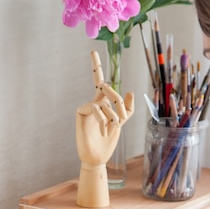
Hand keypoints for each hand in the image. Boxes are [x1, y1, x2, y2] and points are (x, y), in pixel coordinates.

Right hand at [76, 51, 133, 166]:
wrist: (97, 157)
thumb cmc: (108, 142)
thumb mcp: (121, 123)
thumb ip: (127, 109)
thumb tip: (129, 90)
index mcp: (102, 102)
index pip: (98, 81)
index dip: (95, 66)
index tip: (92, 51)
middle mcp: (92, 102)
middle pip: (106, 88)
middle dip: (117, 102)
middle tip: (119, 119)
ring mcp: (86, 107)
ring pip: (105, 102)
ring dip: (113, 117)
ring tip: (111, 130)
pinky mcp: (80, 112)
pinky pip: (96, 108)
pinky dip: (103, 121)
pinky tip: (103, 132)